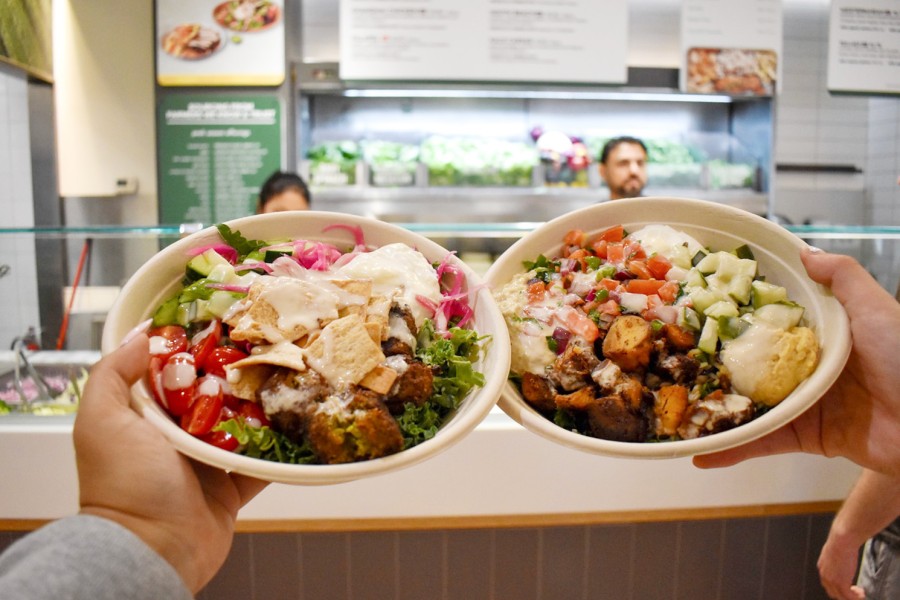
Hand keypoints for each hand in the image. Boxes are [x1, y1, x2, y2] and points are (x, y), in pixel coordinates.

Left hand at [73, 334, 267, 592]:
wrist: (153, 549)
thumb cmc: (125, 484)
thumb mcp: (103, 420)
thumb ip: (113, 374)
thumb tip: (141, 335)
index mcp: (144, 418)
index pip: (170, 373)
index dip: (193, 348)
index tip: (221, 322)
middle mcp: (175, 438)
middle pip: (211, 396)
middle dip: (235, 376)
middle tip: (266, 348)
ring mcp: (207, 463)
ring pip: (241, 427)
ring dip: (261, 410)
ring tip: (286, 380)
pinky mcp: (232, 489)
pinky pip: (262, 465)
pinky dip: (279, 452)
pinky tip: (297, 427)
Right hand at [694, 248, 899, 476]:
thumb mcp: (878, 310)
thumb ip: (844, 279)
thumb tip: (806, 252)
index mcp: (823, 336)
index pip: (772, 323)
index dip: (739, 317)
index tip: (701, 309)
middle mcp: (808, 367)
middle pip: (752, 364)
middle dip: (716, 365)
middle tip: (674, 361)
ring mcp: (805, 403)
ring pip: (750, 405)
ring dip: (716, 410)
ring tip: (677, 410)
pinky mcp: (806, 436)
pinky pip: (764, 441)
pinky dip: (733, 451)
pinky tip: (703, 455)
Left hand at [818, 529, 865, 599]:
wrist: (842, 540)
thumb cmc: (840, 541)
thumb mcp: (834, 551)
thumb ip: (836, 558)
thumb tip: (843, 557)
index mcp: (822, 568)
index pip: (827, 583)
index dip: (837, 587)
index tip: (847, 586)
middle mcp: (824, 576)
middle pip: (832, 592)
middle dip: (844, 594)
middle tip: (855, 592)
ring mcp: (832, 581)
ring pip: (841, 596)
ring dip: (851, 597)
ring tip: (860, 594)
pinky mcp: (841, 583)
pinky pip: (849, 597)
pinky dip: (856, 597)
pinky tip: (862, 593)